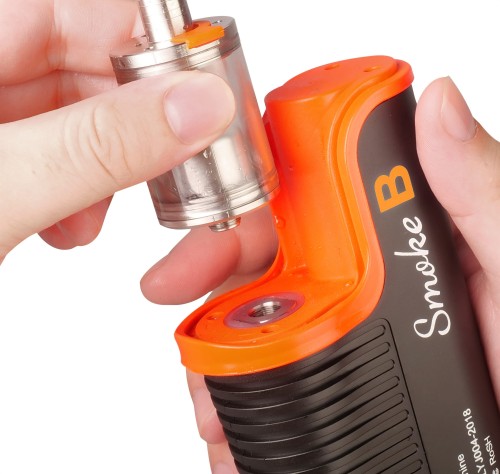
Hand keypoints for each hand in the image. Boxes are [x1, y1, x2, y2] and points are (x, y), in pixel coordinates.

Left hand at [0, 0, 234, 261]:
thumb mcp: (6, 189)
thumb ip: (103, 146)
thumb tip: (200, 106)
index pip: (101, 13)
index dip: (164, 54)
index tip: (203, 105)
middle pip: (96, 67)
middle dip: (136, 130)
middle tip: (165, 170)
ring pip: (82, 114)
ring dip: (108, 167)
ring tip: (93, 215)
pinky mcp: (2, 156)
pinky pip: (57, 150)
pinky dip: (78, 187)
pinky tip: (68, 223)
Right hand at [141, 77, 499, 472]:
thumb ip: (479, 194)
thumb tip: (440, 106)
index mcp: (397, 237)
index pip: (308, 194)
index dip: (250, 194)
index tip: (210, 217)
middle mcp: (363, 276)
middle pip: (263, 258)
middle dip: (209, 272)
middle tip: (178, 296)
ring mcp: (344, 327)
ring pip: (254, 317)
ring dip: (216, 343)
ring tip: (207, 388)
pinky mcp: (333, 370)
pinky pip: (269, 368)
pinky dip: (238, 388)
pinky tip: (228, 410)